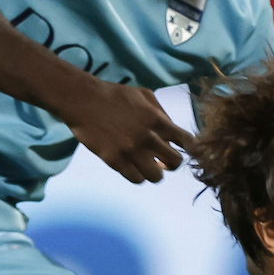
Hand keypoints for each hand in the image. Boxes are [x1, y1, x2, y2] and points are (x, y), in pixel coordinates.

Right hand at [63, 80, 196, 183]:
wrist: (84, 101)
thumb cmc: (114, 96)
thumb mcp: (144, 95)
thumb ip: (161, 113)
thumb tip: (173, 133)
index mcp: (158, 120)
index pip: (188, 142)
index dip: (189, 149)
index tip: (183, 150)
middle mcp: (148, 137)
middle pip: (175, 162)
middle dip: (172, 163)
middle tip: (163, 161)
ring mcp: (131, 151)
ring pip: (156, 177)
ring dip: (154, 173)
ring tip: (146, 166)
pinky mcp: (115, 161)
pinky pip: (136, 179)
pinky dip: (137, 176)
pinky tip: (132, 167)